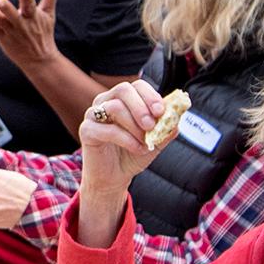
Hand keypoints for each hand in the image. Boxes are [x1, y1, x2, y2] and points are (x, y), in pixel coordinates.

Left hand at [0, 0, 60, 74]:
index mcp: (34, 17)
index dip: (27, 0)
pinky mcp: (2, 38)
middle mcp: (22, 25)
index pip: (31, 7)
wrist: (39, 60)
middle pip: (13, 16)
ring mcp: (11, 32)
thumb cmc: (44, 33)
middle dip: (6, 9)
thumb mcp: (49, 14)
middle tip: (0, 1)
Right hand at [78, 79, 167, 198]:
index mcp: (123, 100)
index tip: (161, 111)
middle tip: (151, 125)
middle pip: (123, 90)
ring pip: (115, 107)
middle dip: (141, 106)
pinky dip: (127, 140)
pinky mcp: (86, 130)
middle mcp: (106, 102)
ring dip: (135, 126)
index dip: (150, 96)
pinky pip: (108, 129)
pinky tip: (137, 149)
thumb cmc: (132, 155)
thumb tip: (178, 117)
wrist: (114, 178)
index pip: (137, 86)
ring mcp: (93, 115)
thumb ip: (166, 128)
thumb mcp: (155, 141)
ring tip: (145, 142)